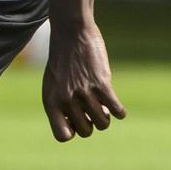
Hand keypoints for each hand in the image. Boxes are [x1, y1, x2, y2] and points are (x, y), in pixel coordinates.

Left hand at [41, 20, 125, 141]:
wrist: (71, 33)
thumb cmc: (63, 60)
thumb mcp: (54, 84)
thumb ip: (63, 105)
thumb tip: (88, 124)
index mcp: (50, 102)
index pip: (63, 136)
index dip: (74, 131)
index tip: (78, 119)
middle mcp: (65, 100)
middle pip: (87, 132)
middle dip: (93, 123)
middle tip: (93, 108)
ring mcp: (83, 92)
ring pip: (103, 123)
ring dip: (107, 116)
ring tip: (102, 103)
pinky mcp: (101, 83)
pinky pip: (116, 110)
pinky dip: (120, 111)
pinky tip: (116, 105)